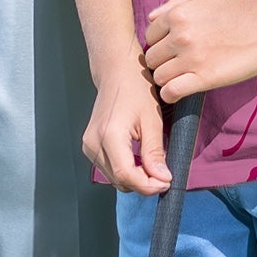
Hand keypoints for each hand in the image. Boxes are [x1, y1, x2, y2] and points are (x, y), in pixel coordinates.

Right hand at [82, 61, 171, 194]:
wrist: (116, 71)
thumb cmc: (135, 88)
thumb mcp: (152, 120)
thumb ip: (154, 152)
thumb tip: (161, 179)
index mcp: (109, 135)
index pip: (127, 176)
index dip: (149, 186)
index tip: (167, 181)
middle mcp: (94, 142)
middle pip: (120, 181)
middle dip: (144, 183)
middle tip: (163, 172)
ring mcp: (89, 145)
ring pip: (115, 178)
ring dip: (135, 178)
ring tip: (151, 163)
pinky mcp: (89, 146)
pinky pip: (110, 169)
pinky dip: (126, 170)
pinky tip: (138, 158)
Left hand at [142, 0, 256, 100]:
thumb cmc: (239, 7)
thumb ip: (176, 0)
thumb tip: (153, 16)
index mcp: (177, 14)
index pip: (149, 36)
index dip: (159, 43)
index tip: (170, 49)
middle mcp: (179, 36)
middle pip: (152, 58)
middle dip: (161, 62)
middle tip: (175, 64)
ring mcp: (191, 58)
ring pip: (159, 76)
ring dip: (166, 79)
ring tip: (179, 78)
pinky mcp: (205, 79)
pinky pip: (172, 92)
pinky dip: (170, 94)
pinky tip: (178, 92)